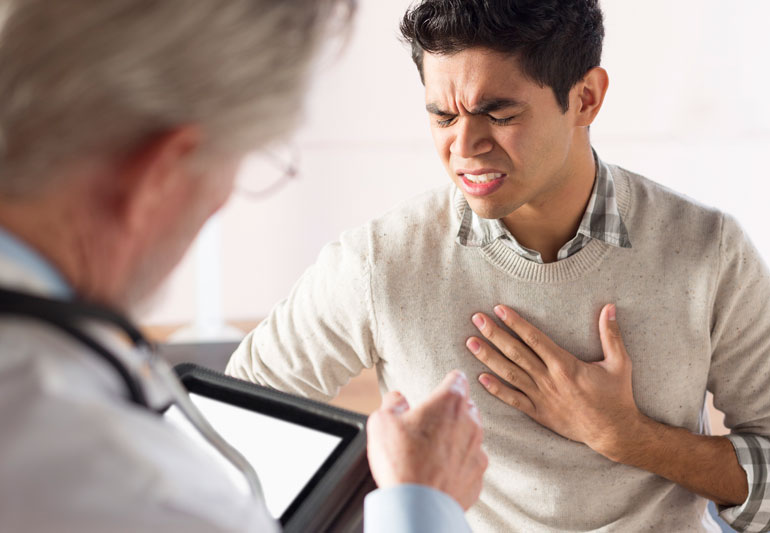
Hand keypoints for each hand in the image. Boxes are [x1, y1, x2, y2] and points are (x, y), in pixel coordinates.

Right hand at [366, 370, 487, 509]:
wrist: (417, 506)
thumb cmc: (401, 461)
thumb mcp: (382, 421)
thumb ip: (393, 403)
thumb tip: (397, 399)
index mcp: (449, 403)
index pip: (457, 379)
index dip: (448, 381)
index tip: (443, 386)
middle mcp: (470, 423)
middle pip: (467, 407)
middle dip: (451, 411)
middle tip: (430, 422)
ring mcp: (477, 451)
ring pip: (471, 435)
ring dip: (456, 437)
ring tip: (433, 449)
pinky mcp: (478, 476)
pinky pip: (470, 463)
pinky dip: (459, 464)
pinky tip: (440, 470)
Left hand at [466, 303, 640, 458]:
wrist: (613, 433)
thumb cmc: (616, 396)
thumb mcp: (620, 363)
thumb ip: (611, 334)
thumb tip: (609, 307)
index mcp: (566, 366)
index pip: (534, 339)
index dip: (515, 323)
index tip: (499, 309)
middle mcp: (549, 380)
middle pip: (516, 353)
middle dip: (494, 334)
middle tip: (477, 319)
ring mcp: (542, 398)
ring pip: (510, 374)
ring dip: (488, 357)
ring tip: (471, 342)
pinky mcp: (539, 413)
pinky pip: (514, 400)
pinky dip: (496, 389)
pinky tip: (480, 378)